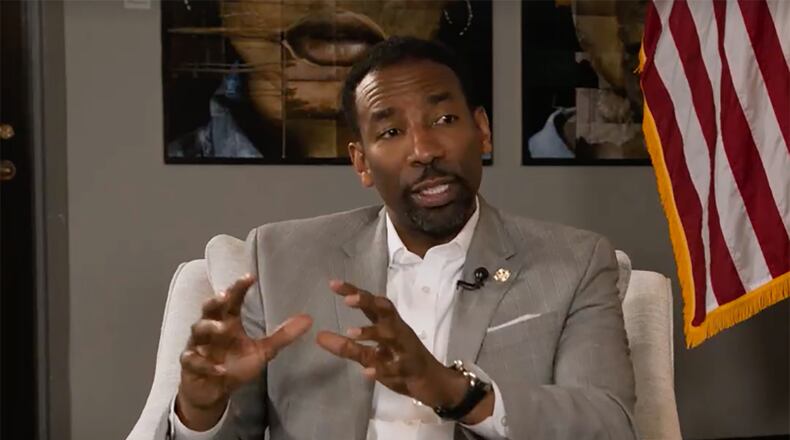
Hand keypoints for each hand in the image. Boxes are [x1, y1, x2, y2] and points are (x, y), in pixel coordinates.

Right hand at [176, 274, 311, 429]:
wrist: (212, 391)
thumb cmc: (234, 365)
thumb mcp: (262, 351)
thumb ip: (282, 336)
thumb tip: (309, 319)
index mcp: (228, 322)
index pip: (232, 300)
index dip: (239, 288)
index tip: (250, 277)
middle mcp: (211, 329)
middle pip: (209, 309)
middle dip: (216, 301)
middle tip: (226, 296)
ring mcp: (198, 345)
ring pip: (197, 330)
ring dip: (209, 327)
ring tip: (222, 328)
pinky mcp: (190, 364)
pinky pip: (193, 361)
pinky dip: (205, 364)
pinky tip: (219, 369)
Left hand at [315, 280, 477, 415]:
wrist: (435, 384)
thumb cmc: (401, 364)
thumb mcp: (372, 356)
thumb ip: (347, 347)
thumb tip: (319, 336)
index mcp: (388, 325)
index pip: (371, 303)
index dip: (354, 291)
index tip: (333, 284)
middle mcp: (398, 331)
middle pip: (384, 311)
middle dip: (367, 302)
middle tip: (348, 300)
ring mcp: (406, 349)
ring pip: (391, 335)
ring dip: (372, 332)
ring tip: (351, 332)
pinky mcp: (411, 369)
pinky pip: (397, 368)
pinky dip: (383, 369)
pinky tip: (367, 372)